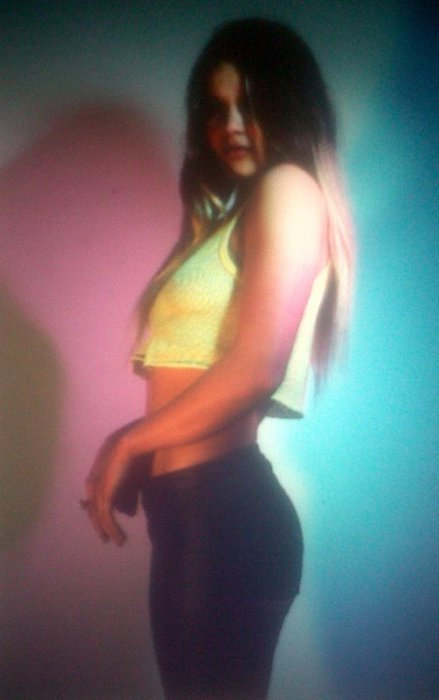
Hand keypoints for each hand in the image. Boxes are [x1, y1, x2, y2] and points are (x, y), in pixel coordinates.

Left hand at [81, 425, 137, 545]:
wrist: (147, 436)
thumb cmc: (149, 447)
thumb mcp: (139, 471)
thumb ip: (132, 489)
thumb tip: (128, 511)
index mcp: (106, 458)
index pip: (95, 486)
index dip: (98, 505)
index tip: (105, 519)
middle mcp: (99, 466)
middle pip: (93, 500)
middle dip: (98, 520)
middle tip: (105, 536)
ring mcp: (101, 475)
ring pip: (98, 509)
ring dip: (106, 527)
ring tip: (118, 541)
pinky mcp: (107, 484)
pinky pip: (105, 510)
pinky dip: (110, 525)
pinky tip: (118, 535)